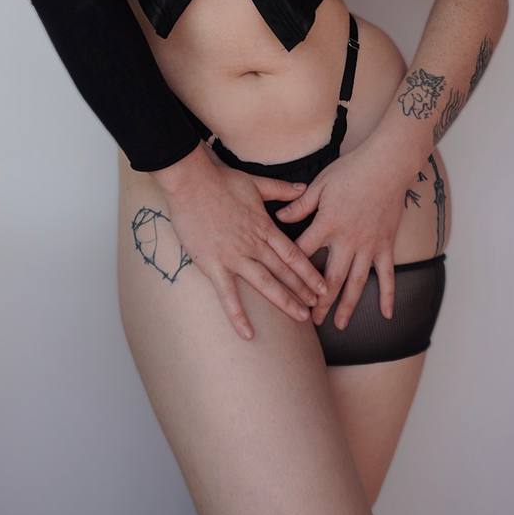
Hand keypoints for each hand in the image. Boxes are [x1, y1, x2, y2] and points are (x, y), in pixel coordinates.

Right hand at [161, 150, 328, 341]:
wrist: (191, 182)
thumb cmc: (221, 180)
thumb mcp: (257, 182)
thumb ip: (282, 189)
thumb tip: (303, 187)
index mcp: (264, 226)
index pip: (293, 253)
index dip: (309, 271)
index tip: (322, 286)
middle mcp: (253, 244)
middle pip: (284, 271)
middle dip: (303, 290)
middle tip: (319, 307)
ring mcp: (234, 256)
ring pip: (265, 283)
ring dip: (285, 301)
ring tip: (301, 317)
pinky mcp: (213, 264)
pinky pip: (227, 295)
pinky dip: (237, 315)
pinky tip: (247, 334)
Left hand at [273, 135, 406, 330]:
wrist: (386, 166)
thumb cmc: (351, 171)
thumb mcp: (319, 184)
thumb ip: (299, 205)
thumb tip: (278, 218)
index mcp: (327, 224)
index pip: (304, 252)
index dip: (291, 270)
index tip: (282, 286)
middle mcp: (348, 240)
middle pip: (330, 277)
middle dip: (319, 301)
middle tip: (310, 321)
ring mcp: (369, 245)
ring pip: (356, 282)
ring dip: (347, 306)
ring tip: (338, 324)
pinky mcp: (386, 245)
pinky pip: (387, 275)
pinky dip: (388, 295)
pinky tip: (387, 315)